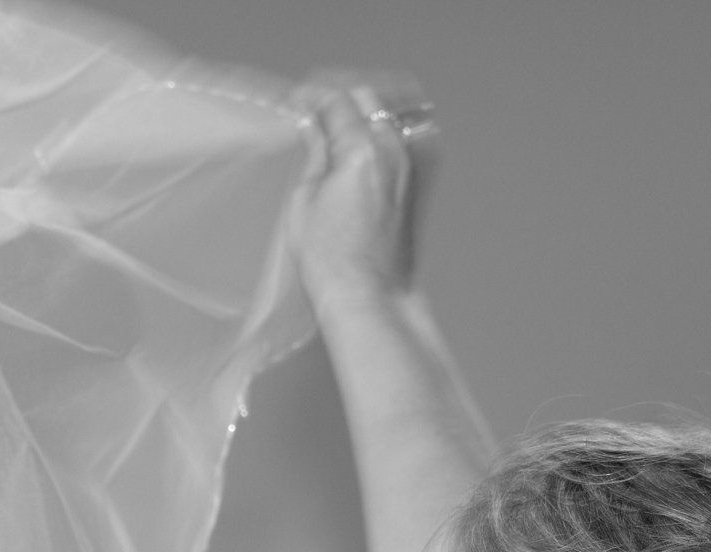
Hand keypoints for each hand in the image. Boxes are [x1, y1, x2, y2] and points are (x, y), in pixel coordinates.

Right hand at [291, 76, 435, 313]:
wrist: (369, 295)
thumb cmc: (332, 260)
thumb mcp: (305, 200)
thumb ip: (316, 155)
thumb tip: (315, 131)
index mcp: (362, 150)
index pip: (337, 101)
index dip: (312, 96)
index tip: (296, 101)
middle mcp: (393, 151)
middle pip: (369, 98)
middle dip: (340, 97)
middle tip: (314, 109)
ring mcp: (409, 167)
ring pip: (387, 116)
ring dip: (361, 114)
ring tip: (334, 127)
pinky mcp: (414, 185)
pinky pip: (397, 140)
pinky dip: (377, 134)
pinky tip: (356, 148)